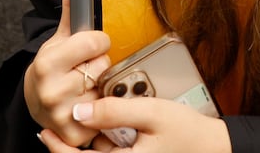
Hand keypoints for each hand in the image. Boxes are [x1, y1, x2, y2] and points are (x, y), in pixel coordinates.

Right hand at [24, 0, 112, 147]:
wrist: (35, 102)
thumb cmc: (51, 67)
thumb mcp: (59, 36)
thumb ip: (71, 5)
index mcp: (48, 62)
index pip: (96, 42)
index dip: (97, 42)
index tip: (89, 47)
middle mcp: (52, 90)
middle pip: (103, 65)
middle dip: (98, 65)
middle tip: (84, 69)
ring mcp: (63, 114)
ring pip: (106, 89)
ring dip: (101, 88)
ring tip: (86, 87)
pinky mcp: (74, 134)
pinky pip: (106, 115)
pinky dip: (102, 111)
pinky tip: (88, 106)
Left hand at [39, 96, 231, 152]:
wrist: (214, 148)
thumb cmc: (187, 131)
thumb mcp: (151, 113)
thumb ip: (114, 111)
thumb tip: (79, 111)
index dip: (58, 149)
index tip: (45, 132)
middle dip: (75, 146)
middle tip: (60, 128)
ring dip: (92, 146)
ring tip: (97, 126)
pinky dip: (105, 148)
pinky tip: (112, 133)